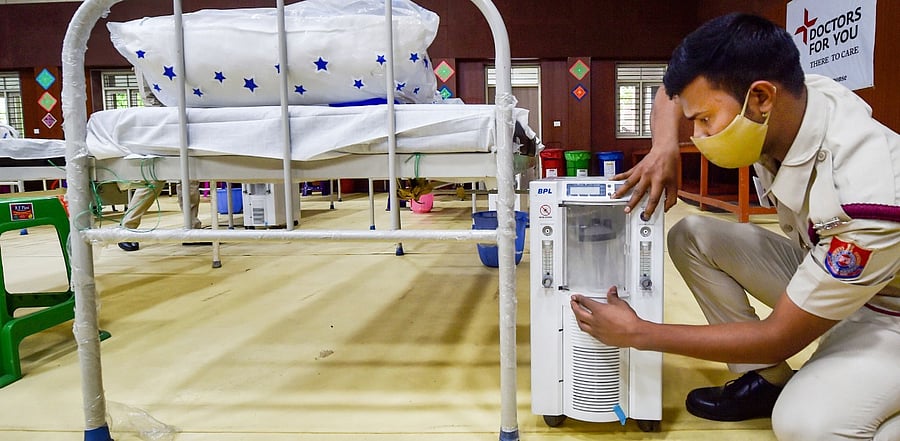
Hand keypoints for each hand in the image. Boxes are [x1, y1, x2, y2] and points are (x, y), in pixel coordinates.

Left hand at [570, 286, 643, 347]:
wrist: (634, 333)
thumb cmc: (628, 321)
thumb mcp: (620, 304)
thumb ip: (613, 297)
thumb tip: (611, 291)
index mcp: (599, 310)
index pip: (585, 302)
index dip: (579, 298)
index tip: (576, 297)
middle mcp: (595, 321)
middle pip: (579, 313)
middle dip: (574, 307)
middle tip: (573, 304)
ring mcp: (597, 330)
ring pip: (581, 324)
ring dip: (577, 319)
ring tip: (576, 316)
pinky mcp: (600, 338)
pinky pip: (589, 333)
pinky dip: (586, 329)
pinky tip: (587, 328)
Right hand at [613, 85, 681, 216]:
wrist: (665, 149)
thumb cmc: (670, 165)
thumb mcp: (674, 182)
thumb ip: (671, 197)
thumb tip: (665, 207)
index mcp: (660, 181)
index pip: (653, 198)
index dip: (649, 209)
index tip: (646, 215)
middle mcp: (649, 176)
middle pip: (638, 192)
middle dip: (632, 202)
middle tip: (627, 210)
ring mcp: (641, 172)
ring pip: (629, 183)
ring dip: (620, 191)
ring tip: (614, 197)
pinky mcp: (636, 168)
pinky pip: (625, 174)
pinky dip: (617, 177)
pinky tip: (611, 180)